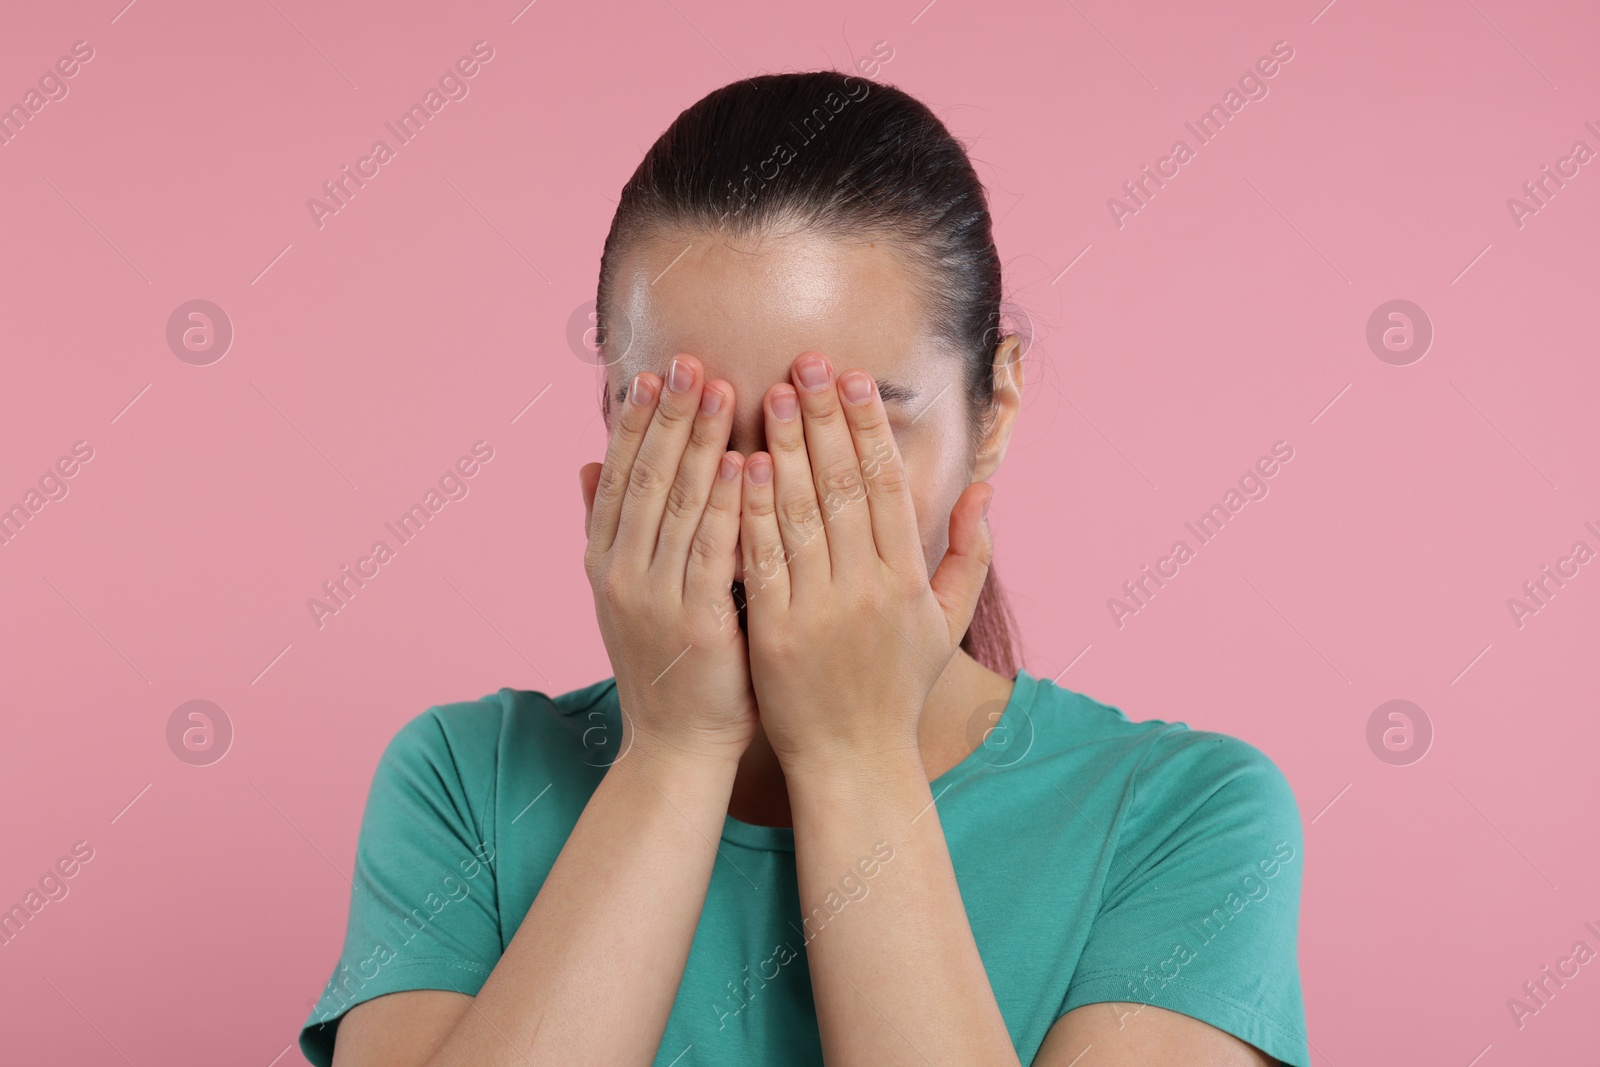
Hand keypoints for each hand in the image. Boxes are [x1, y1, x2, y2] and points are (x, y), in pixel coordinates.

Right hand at [580, 354, 757, 765]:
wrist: (677, 748)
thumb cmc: (668, 665)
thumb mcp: (625, 594)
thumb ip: (609, 528)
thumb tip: (584, 463)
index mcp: (603, 562)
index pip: (618, 476)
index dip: (635, 422)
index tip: (654, 373)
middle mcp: (620, 574)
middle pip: (644, 478)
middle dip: (669, 416)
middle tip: (691, 361)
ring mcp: (653, 598)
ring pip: (676, 504)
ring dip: (698, 442)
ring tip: (721, 389)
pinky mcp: (695, 623)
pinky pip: (711, 550)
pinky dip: (724, 503)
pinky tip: (742, 463)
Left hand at [737, 352, 994, 777]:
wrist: (855, 761)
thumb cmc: (899, 688)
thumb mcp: (947, 623)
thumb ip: (968, 554)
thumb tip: (983, 491)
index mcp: (907, 578)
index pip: (886, 484)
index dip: (869, 426)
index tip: (853, 377)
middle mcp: (868, 587)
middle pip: (844, 485)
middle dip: (824, 418)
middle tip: (804, 360)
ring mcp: (820, 610)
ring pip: (801, 513)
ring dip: (786, 447)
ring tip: (770, 393)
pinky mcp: (775, 633)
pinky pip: (761, 560)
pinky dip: (752, 510)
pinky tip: (741, 464)